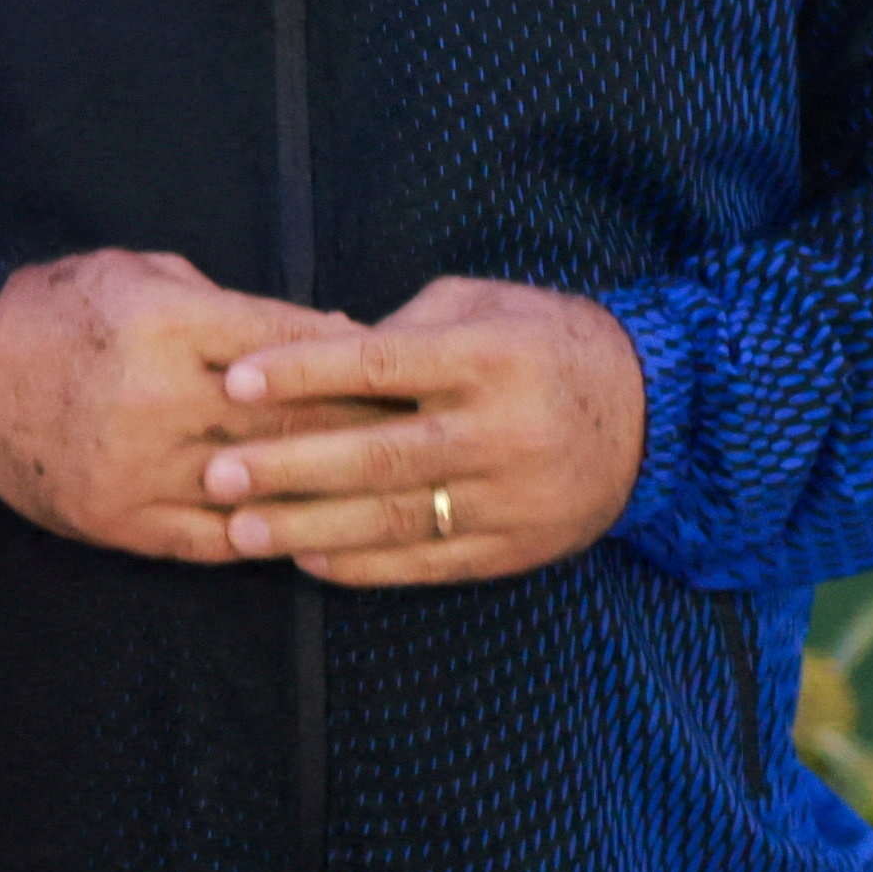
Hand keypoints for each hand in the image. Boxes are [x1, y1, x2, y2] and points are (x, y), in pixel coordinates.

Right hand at [0, 248, 380, 563]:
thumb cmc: (57, 311)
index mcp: (164, 323)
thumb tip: (329, 335)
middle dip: (362, 428)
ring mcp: (139, 466)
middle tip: (422, 437)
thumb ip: (230, 304)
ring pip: (261, 484)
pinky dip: (270, 537)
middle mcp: (158, 396)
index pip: (287, 343)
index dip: (353, 360)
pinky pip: (217, 539)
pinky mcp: (121, 519)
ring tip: (387, 494)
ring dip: (328, 491)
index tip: (406, 373)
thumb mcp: (138, 274)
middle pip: (289, 420)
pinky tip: (312, 534)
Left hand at [203, 277, 648, 582]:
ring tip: (241, 531)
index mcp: (488, 357)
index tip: (236, 383)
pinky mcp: (520, 546)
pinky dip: (367, 565)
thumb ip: (404, 327)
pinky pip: (432, 562)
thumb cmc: (542, 341)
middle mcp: (502, 429)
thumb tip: (316, 354)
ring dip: (312, 528)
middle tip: (217, 474)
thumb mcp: (482, 306)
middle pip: (380, 454)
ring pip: (399, 518)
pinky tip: (309, 560)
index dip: (305, 374)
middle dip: (290, 466)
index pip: (381, 365)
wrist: (655, 412)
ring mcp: (514, 496)